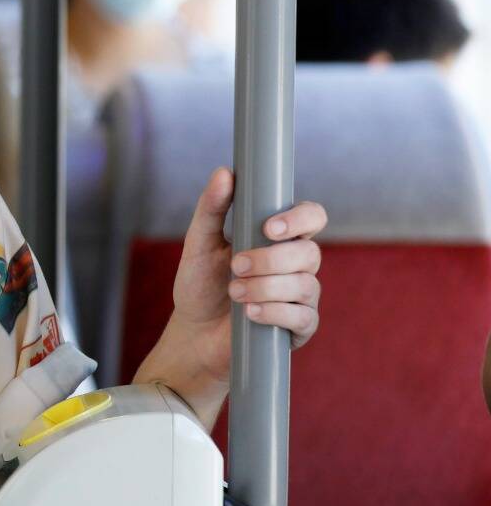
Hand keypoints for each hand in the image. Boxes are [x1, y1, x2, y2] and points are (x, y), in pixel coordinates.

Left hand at [134, 168, 328, 425]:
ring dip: (266, 287)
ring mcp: (303, 297)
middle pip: (309, 252)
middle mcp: (298, 265)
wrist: (194, 332)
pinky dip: (275, 312)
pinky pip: (303, 317)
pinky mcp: (300, 327)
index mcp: (281, 239)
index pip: (312, 216)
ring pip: (306, 285)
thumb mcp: (199, 243)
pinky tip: (251, 313)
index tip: (268, 228)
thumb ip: (211, 208)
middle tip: (236, 266)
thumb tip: (224, 172)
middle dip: (271, 259)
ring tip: (234, 292)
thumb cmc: (201, 285)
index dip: (299, 218)